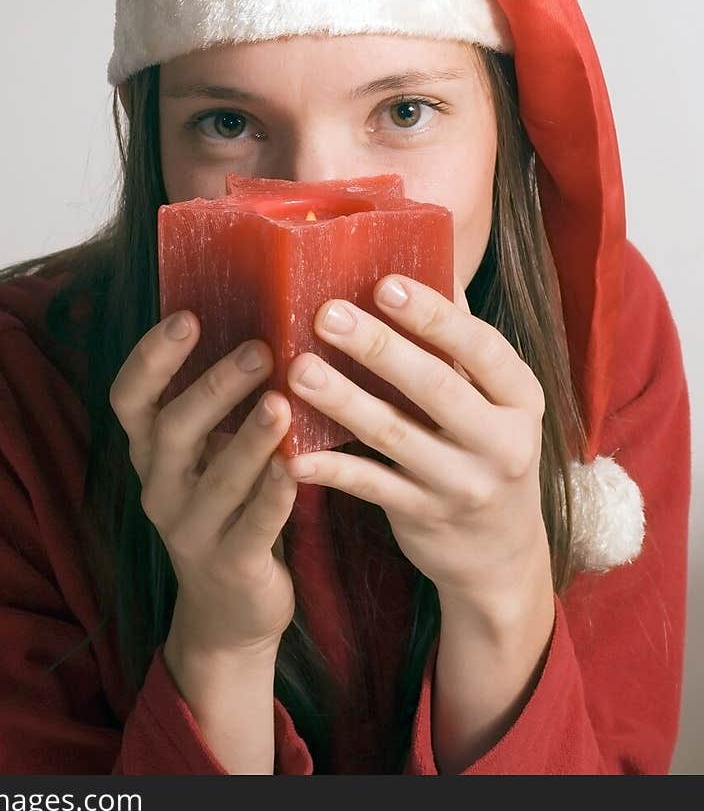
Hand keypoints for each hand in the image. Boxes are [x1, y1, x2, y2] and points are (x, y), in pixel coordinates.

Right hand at [109, 313, 297, 656]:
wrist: (230, 611)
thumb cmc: (228, 505)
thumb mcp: (210, 453)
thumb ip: (220, 403)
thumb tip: (263, 316)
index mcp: (152, 452)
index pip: (129, 399)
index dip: (151, 357)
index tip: (186, 315)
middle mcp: (161, 487)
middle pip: (171, 431)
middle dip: (213, 387)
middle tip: (258, 349)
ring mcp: (191, 531)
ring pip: (214, 480)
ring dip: (247, 439)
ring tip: (281, 402)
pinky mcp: (230, 566)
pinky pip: (251, 528)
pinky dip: (272, 497)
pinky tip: (296, 468)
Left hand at [282, 274, 550, 608]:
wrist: (500, 553)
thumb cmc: (486, 447)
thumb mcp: (495, 398)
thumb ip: (461, 339)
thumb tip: (429, 257)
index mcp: (519, 397)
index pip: (481, 347)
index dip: (434, 316)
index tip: (385, 284)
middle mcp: (501, 442)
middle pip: (435, 388)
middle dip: (378, 348)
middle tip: (326, 314)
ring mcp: (463, 485)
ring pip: (394, 436)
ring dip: (342, 400)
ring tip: (298, 370)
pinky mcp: (424, 518)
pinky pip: (370, 487)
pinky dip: (330, 469)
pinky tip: (291, 451)